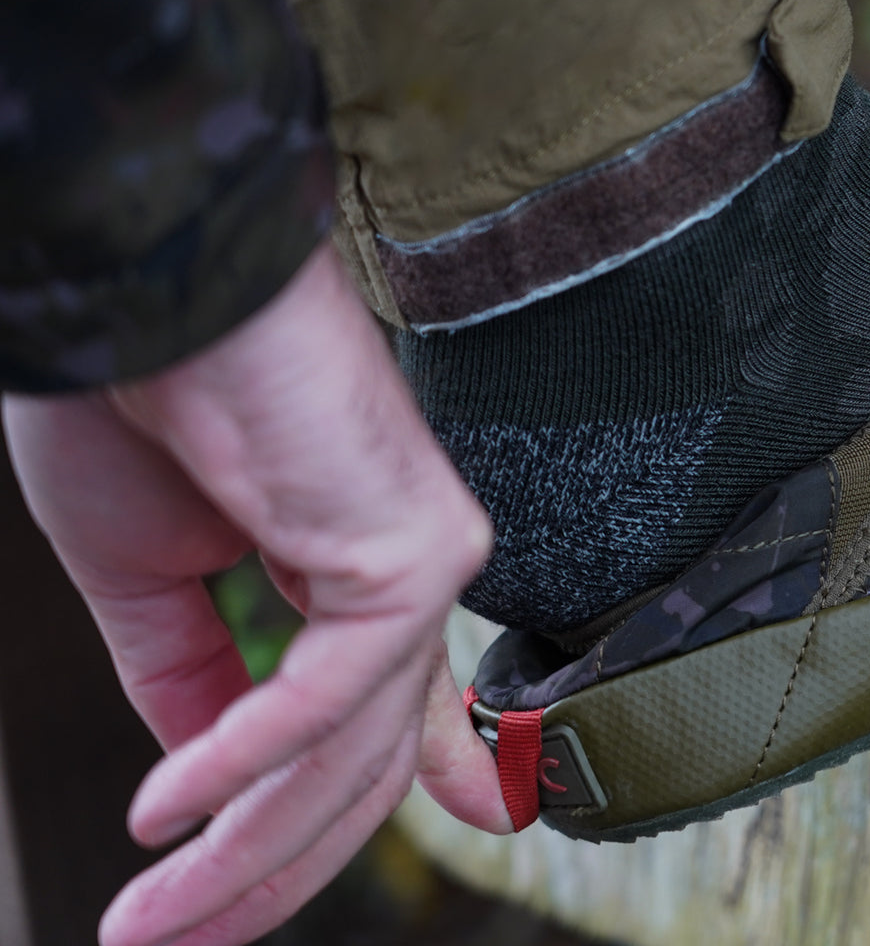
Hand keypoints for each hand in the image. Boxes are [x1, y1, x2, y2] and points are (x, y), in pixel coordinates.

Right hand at [3, 246, 510, 945]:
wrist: (138, 295)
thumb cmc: (142, 403)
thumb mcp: (148, 583)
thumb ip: (196, 686)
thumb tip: (209, 790)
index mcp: (351, 583)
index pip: (350, 746)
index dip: (292, 845)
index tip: (226, 921)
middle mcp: (404, 578)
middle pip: (353, 776)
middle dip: (254, 874)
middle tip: (160, 941)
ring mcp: (422, 564)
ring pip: (347, 755)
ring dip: (237, 847)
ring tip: (151, 910)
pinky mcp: (417, 551)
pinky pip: (332, 695)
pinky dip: (244, 758)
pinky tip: (170, 806)